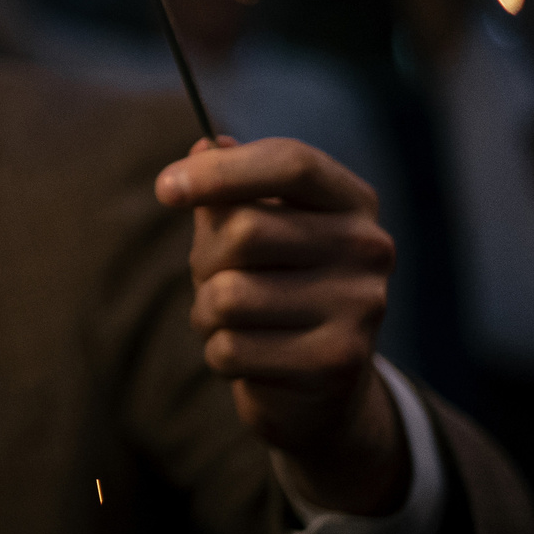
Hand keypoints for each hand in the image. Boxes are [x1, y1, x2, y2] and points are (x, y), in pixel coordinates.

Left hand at [155, 136, 405, 514]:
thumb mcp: (252, 230)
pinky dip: (218, 353)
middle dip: (206, 260)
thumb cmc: (274, 287)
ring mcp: (361, 307)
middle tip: (216, 280)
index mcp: (351, 202)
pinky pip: (231, 349)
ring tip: (233, 321)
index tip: (165, 188)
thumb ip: (227, 192)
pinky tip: (250, 357)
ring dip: (207, 312)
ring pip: (229, 296)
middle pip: (246, 231)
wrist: (320, 388)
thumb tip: (205, 146)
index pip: (291, 163)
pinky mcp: (339, 362)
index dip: (221, 171)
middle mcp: (369, 248)